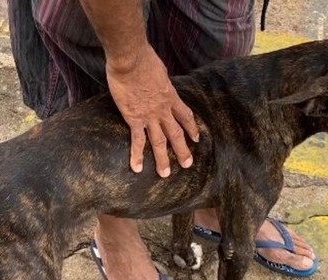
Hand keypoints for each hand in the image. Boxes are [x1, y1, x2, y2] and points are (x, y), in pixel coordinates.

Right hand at [106, 46, 198, 176]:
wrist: (131, 59)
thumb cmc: (144, 58)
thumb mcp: (160, 68)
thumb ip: (161, 78)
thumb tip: (159, 77)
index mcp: (170, 96)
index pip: (185, 115)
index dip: (191, 127)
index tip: (196, 138)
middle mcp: (163, 110)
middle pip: (176, 134)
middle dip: (183, 150)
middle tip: (188, 164)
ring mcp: (149, 116)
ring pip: (160, 142)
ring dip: (163, 159)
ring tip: (165, 174)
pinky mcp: (134, 119)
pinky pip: (137, 141)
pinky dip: (137, 156)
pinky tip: (137, 168)